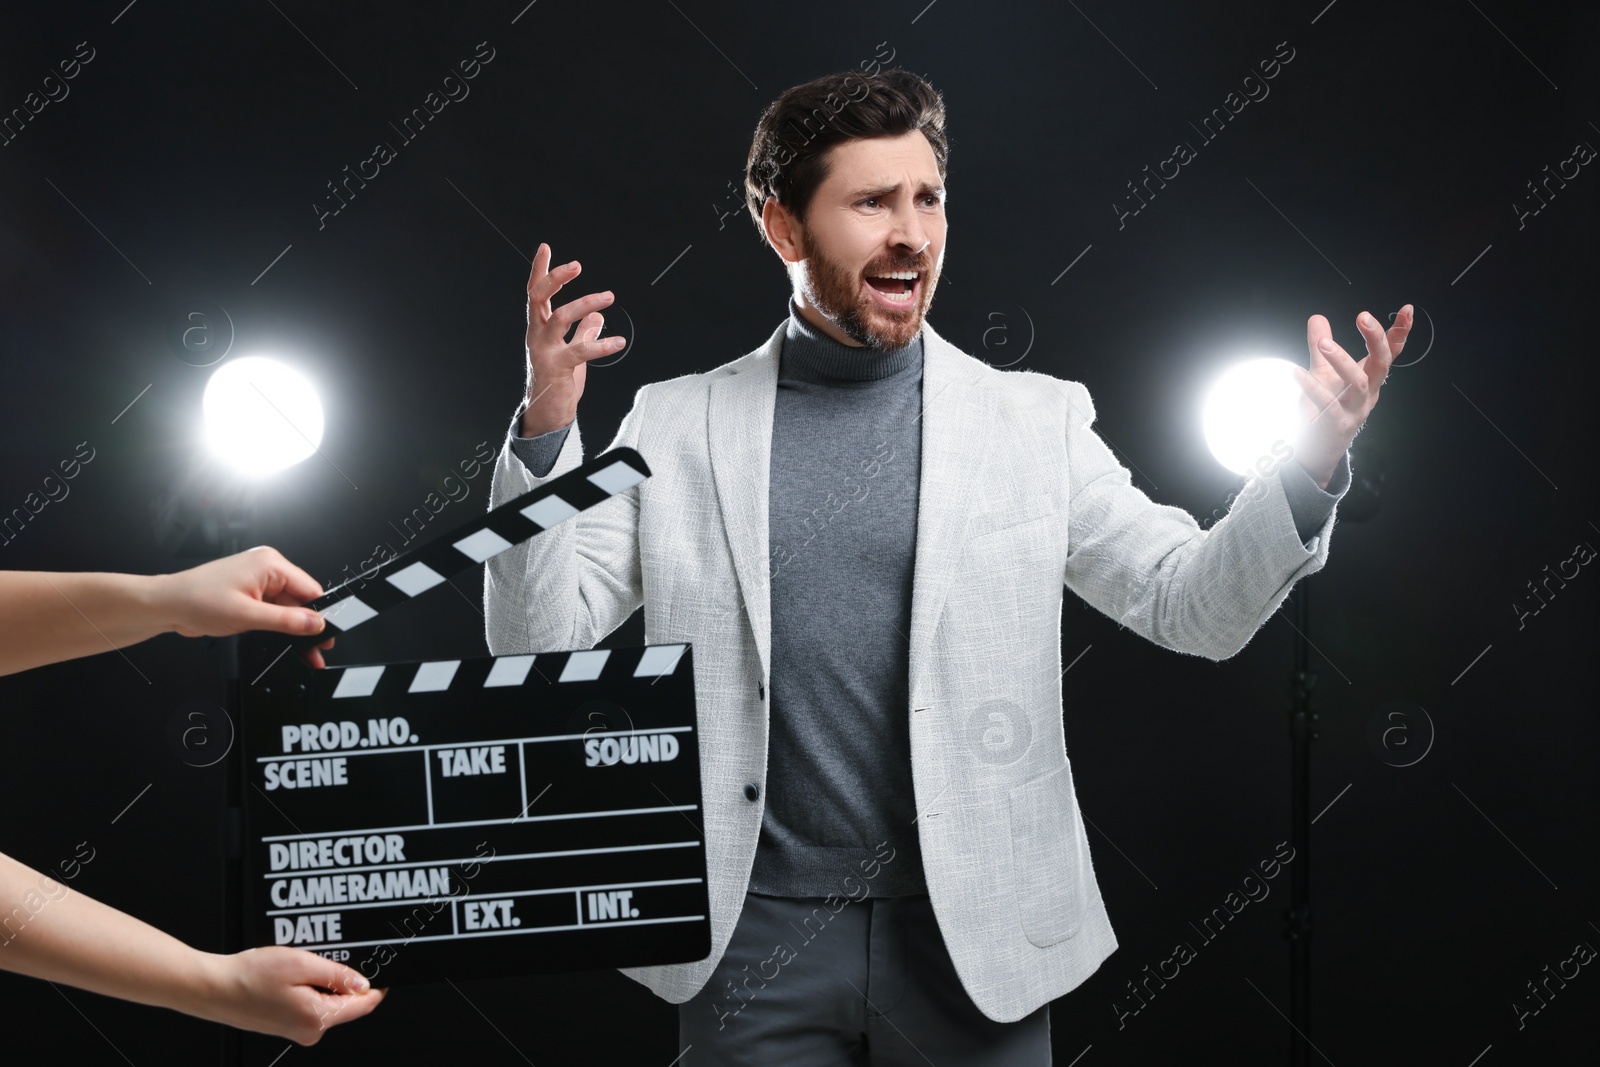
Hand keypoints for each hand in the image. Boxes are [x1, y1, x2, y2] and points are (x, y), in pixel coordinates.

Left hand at [154, 547, 336, 667]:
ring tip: (304, 652)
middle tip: (316, 650)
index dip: (321, 614)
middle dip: (307, 627)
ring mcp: (257, 582)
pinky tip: (285, 642)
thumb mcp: (246, 614)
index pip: (309, 589)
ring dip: (293, 629)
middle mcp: (266, 569)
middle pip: (300, 600)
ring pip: (287, 608)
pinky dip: (279, 626)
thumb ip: (286, 620)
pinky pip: (273, 610)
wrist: (165, 605)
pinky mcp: (250, 594)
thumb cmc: (195, 600)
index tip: (326, 636)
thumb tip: (316, 623)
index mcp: (270, 564)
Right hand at [195, 947, 385, 1044]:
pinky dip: (310, 987)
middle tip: (334, 954)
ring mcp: (297, 1030)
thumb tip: (363, 983)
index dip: (376, 986)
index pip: (363, 1005)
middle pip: (346, 1003)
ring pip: (327, 1002)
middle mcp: (309, 1031)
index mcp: (317, 1019)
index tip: (382, 970)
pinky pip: (310, 1004)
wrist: (213, 988)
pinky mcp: (286, 1024)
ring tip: (305, 962)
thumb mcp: (302, 964)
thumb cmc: (250, 977)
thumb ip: (338, 975)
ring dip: (325, 981)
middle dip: (346, 979)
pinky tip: (294, 973)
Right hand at [520, 241, 627, 436]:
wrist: (547, 413)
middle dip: (555, 278)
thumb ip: (582, 332)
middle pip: (539, 297)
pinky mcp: (558, 367)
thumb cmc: (557, 380)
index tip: (545, 247)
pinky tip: (620, 341)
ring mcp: (544, 350)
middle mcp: (537, 334)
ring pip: (561, 317)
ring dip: (585, 303)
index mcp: (539, 327)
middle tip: (576, 265)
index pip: (535, 292)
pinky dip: (602, 344)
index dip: (540, 269)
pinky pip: (581, 350)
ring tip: (609, 297)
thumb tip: (598, 317)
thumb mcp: (572, 351)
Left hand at [1292, 305, 1412, 487]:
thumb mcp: (1323, 375)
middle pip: (1382, 363)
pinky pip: (1328, 405)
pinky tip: (1297, 373)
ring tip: (1323, 344)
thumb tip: (1317, 317)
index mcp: (1369, 380)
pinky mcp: (1336, 425)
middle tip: (1363, 317)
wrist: (1314, 452)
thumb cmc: (1322, 412)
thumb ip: (1322, 348)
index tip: (1407, 309)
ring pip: (1358, 382)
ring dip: (1342, 361)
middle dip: (1376, 339)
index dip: (1400, 332)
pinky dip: (1312, 388)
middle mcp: (1367, 394)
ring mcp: (1354, 410)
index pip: (1389, 353)